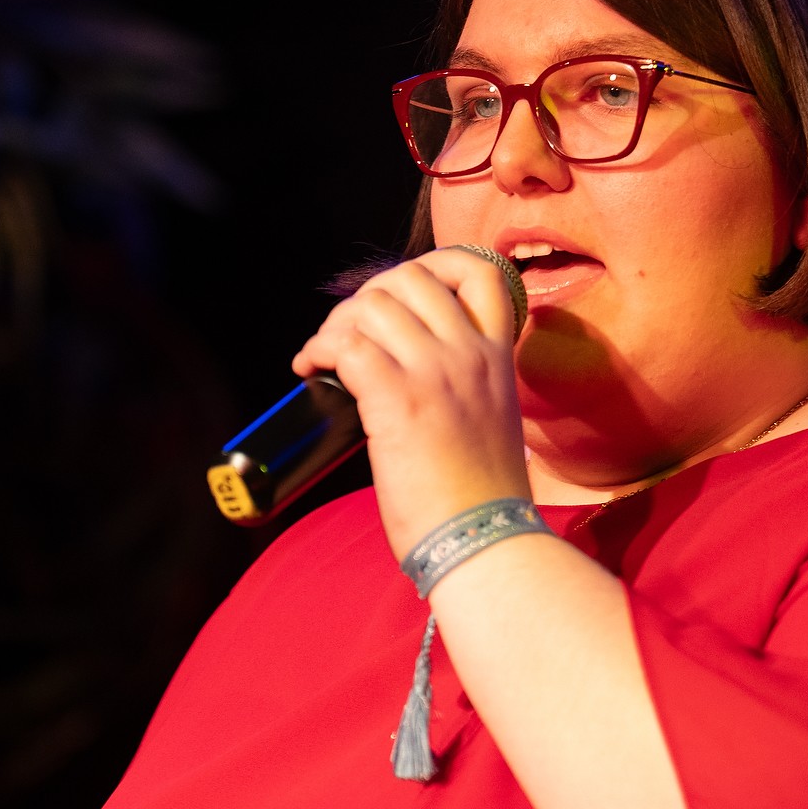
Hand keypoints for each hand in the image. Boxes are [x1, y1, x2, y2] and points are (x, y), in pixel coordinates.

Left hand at [292, 247, 528, 556]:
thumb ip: (465, 384)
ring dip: (336, 325)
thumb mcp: (491, 419)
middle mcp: (469, 353)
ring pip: (372, 305)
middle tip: (346, 335)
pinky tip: (310, 372)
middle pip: (408, 277)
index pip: (477, 271)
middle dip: (366, 297)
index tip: (397, 299)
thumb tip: (407, 372)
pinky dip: (320, 350)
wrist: (485, 541)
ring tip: (322, 358)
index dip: (430, 267)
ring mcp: (435, 372)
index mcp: (497, 356)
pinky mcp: (398, 400)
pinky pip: (347, 346)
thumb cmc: (481, 497)